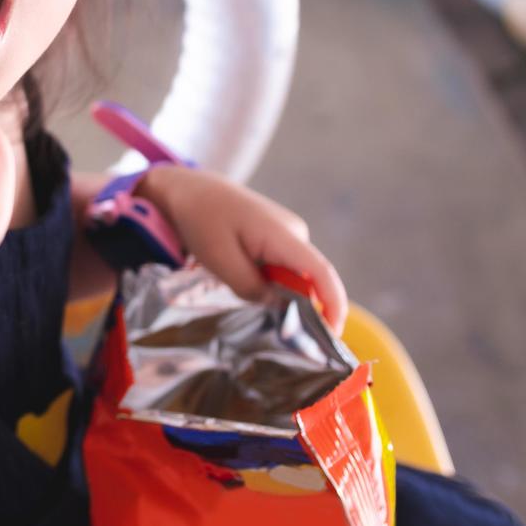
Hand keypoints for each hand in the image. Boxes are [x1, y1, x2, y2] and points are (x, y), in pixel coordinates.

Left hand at [137, 165, 348, 336]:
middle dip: (294, 306)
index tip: (333, 336)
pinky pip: (283, 268)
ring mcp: (289, 234)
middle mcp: (295, 233)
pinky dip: (268, 281)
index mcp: (283, 234)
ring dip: (274, 291)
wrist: (192, 189)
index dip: (333, 305)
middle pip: (308, 281)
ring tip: (236, 282)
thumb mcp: (220, 259)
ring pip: (292, 277)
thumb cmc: (202, 219)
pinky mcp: (280, 237)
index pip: (321, 272)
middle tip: (261, 322)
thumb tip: (281, 310)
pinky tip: (240, 273)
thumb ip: (251, 288)